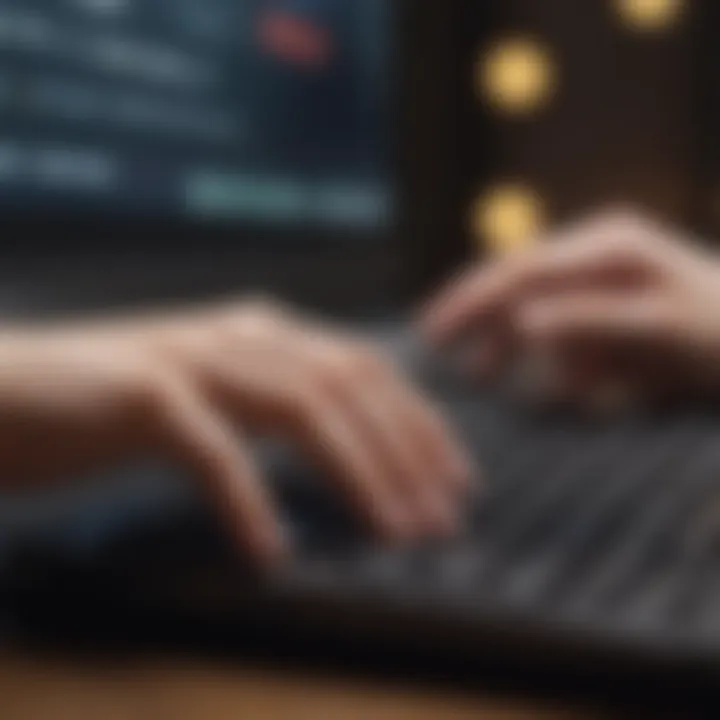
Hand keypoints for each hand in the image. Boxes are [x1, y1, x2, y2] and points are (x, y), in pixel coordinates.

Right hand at [0, 300, 468, 564]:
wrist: (10, 388)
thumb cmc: (116, 405)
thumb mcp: (216, 397)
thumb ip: (275, 406)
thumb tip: (353, 452)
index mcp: (265, 333)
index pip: (367, 369)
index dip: (420, 423)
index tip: (456, 481)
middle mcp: (241, 335)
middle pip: (351, 385)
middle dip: (408, 453)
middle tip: (441, 519)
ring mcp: (195, 359)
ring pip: (302, 407)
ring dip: (357, 473)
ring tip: (391, 533)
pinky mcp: (145, 394)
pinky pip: (213, 450)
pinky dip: (249, 500)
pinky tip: (272, 552)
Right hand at [422, 208, 719, 403]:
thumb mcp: (660, 327)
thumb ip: (588, 320)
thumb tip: (522, 320)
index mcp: (606, 247)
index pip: (520, 268)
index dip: (473, 297)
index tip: (435, 327)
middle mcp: (598, 256)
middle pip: (519, 284)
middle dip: (479, 317)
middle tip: (436, 344)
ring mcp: (604, 284)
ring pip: (537, 310)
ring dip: (511, 344)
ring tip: (481, 377)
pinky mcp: (613, 312)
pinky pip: (567, 335)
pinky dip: (555, 362)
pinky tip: (557, 391)